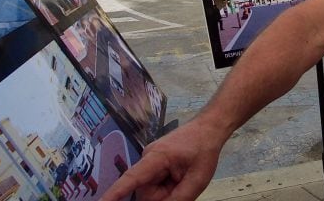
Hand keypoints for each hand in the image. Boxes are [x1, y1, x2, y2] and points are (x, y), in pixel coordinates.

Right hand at [101, 119, 225, 200]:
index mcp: (156, 158)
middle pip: (146, 191)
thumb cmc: (204, 149)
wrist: (209, 128)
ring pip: (152, 190)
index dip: (114, 193)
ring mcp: (150, 161)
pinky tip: (179, 177)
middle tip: (183, 184)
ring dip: (167, 191)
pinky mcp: (154, 164)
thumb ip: (179, 198)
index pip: (131, 178)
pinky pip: (156, 184)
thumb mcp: (197, 179)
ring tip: (183, 178)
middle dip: (163, 195)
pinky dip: (167, 187)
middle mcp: (147, 159)